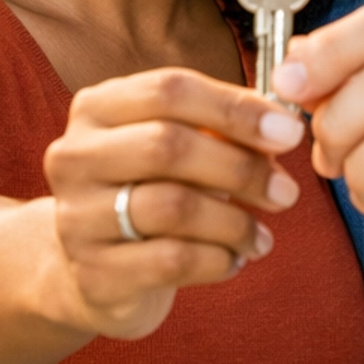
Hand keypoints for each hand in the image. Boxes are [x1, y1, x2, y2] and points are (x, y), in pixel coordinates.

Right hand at [44, 69, 304, 339]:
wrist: (96, 273)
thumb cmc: (149, 195)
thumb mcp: (177, 150)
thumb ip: (220, 130)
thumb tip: (280, 129)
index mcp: (96, 109)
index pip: (169, 90)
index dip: (236, 108)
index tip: (289, 133)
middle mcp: (75, 156)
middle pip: (168, 145)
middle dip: (241, 168)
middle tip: (285, 192)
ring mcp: (77, 217)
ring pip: (172, 206)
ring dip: (234, 222)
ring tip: (261, 237)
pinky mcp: (94, 273)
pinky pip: (171, 261)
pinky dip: (217, 260)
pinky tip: (233, 260)